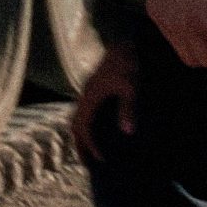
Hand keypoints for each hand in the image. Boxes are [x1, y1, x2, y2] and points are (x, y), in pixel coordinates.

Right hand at [70, 39, 139, 164]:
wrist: (127, 42)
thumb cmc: (129, 64)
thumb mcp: (131, 86)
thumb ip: (128, 108)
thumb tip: (127, 132)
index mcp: (90, 97)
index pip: (83, 127)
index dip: (90, 145)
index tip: (101, 160)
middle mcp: (86, 95)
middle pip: (75, 125)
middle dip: (80, 144)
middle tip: (89, 163)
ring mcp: (89, 91)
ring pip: (78, 118)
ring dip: (83, 135)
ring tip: (91, 150)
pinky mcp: (95, 89)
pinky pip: (85, 112)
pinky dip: (88, 125)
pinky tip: (98, 130)